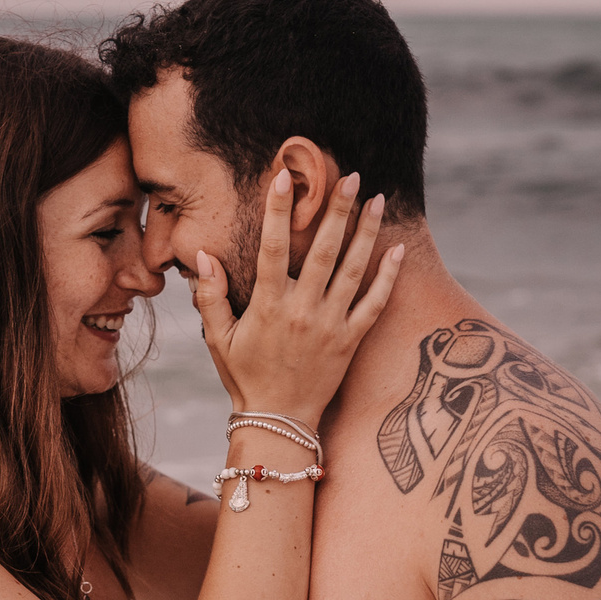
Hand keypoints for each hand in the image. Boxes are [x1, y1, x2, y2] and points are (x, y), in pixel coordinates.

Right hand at [188, 170, 403, 426]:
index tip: (282, 177)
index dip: (276, 211)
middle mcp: (302, 311)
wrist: (279, 422)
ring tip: (378, 198)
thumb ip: (211, 296)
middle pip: (322, 249)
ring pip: (353, 269)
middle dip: (338, 209)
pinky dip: (388, 276)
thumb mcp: (218, 339)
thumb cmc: (245, 378)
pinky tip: (397, 249)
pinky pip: (375, 304)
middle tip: (351, 177)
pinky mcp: (351, 341)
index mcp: (267, 306)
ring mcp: (330, 325)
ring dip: (367, 231)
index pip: (270, 247)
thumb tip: (203, 256)